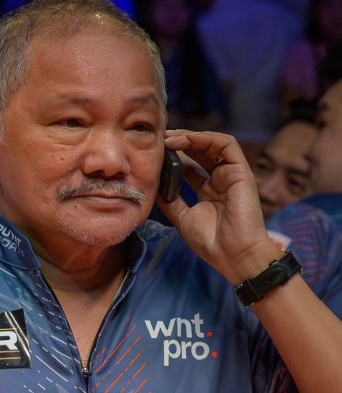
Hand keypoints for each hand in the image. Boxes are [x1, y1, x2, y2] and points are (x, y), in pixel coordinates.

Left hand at [161, 129, 280, 282]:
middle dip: (178, 142)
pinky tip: (185, 140)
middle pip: (199, 152)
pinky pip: (226, 144)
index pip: (189, 166)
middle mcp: (220, 180)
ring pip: (212, 144)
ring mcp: (231, 174)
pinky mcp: (241, 170)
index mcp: (207, 191)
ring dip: (189, 137)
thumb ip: (169, 201)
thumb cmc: (211, 241)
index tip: (153, 153)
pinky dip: (205, 138)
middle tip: (158, 139)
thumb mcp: (182, 218)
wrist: (233, 254)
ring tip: (168, 138)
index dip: (172, 157)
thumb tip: (152, 186)